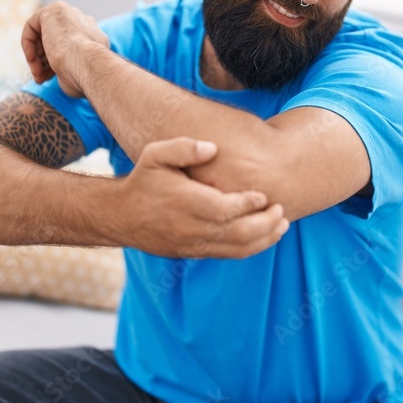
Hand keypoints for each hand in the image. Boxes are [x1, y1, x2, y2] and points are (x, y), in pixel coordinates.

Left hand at [21, 0, 109, 97]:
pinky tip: (32, 59)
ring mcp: (71, 13)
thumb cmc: (84, 76)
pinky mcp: (55, 10)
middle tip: (41, 77)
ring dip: (36, 56)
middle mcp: (84, 22)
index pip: (69, 45)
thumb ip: (68, 68)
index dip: (55, 62)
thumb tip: (61, 75)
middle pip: (55, 39)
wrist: (88, 66)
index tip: (50, 78)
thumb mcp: (77, 74)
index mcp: (95, 37)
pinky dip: (28, 44)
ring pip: (43, 34)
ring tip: (37, 74)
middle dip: (44, 59)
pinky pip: (33, 25)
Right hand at [110, 137, 289, 258]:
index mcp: (188, 204)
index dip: (251, 204)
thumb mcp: (155, 155)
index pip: (228, 209)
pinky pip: (228, 255)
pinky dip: (250, 248)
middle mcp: (193, 228)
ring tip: (281, 225)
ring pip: (238, 248)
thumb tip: (212, 148)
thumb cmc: (143, 181)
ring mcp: (194, 244)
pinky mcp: (194, 253)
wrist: (121, 216)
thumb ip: (183, 147)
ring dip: (264, 239)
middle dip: (266, 223)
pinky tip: (263, 237)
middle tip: (281, 210)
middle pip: (240, 233)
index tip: (264, 195)